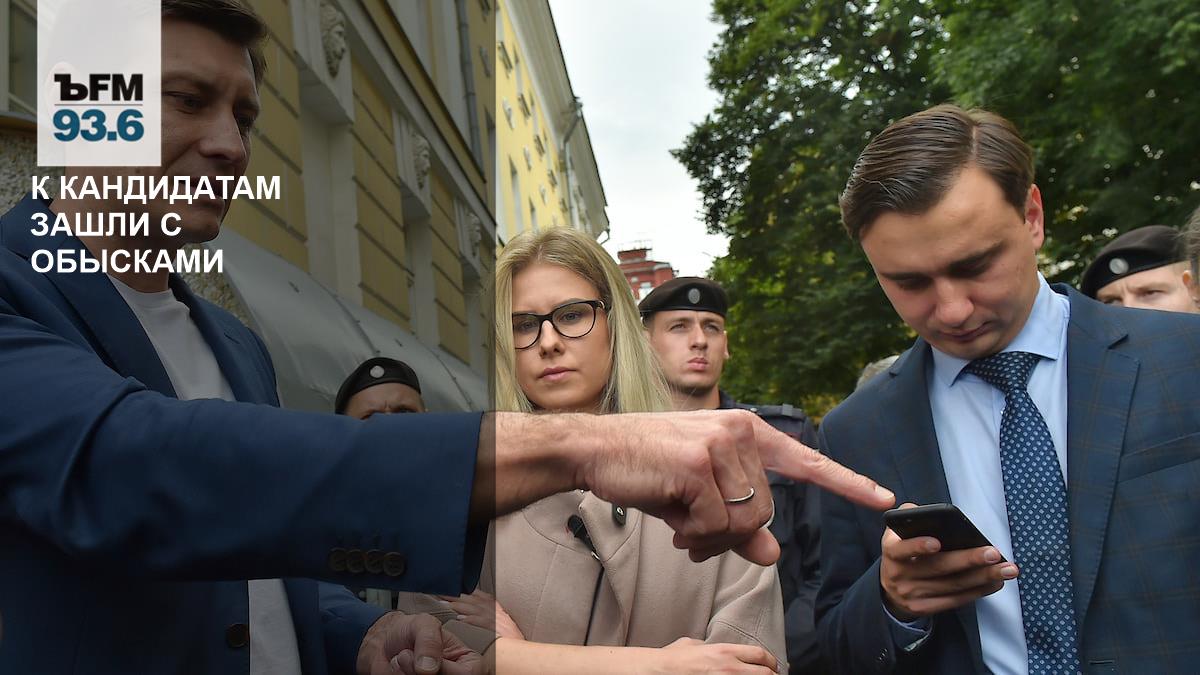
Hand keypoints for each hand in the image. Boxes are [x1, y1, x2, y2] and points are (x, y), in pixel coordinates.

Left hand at [357, 611, 482, 674]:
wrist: (384, 642)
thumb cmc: (408, 631)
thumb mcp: (423, 624)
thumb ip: (429, 641)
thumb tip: (430, 668)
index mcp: (465, 660)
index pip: (467, 673)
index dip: (447, 669)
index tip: (429, 659)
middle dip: (419, 669)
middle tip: (407, 654)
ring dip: (406, 671)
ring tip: (403, 659)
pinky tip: (398, 669)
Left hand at [437, 589, 524, 639]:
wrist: (521, 643)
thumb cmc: (508, 632)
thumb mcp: (496, 616)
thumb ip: (481, 611)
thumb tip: (462, 610)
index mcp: (491, 604)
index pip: (472, 593)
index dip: (457, 590)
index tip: (444, 587)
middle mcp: (491, 608)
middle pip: (469, 598)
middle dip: (453, 595)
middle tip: (437, 592)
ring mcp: (494, 617)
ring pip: (473, 607)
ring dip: (457, 605)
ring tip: (443, 604)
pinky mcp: (495, 627)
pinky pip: (482, 622)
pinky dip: (471, 619)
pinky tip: (461, 618)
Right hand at [581, 409, 894, 564]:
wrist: (594, 450)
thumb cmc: (647, 470)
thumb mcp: (698, 499)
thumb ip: (738, 523)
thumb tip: (771, 552)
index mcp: (745, 432)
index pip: (805, 460)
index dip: (847, 483)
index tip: (885, 499)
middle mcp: (740, 432)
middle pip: (765, 511)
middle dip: (730, 535)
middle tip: (692, 534)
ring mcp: (720, 445)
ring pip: (744, 521)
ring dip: (710, 538)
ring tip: (680, 524)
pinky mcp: (698, 463)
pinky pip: (715, 525)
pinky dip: (693, 535)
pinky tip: (670, 520)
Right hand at [652, 637, 778, 673]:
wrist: (661, 670)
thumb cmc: (674, 657)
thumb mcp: (695, 644)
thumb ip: (709, 645)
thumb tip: (712, 646)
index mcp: (725, 651)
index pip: (759, 654)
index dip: (771, 660)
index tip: (773, 664)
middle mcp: (729, 668)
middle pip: (765, 673)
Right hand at [880, 503, 1018, 619]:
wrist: (890, 589)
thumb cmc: (903, 553)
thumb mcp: (898, 535)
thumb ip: (909, 519)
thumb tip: (923, 511)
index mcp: (892, 552)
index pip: (903, 549)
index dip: (918, 546)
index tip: (937, 542)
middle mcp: (900, 575)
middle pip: (938, 568)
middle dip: (968, 560)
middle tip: (992, 553)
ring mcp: (912, 594)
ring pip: (953, 585)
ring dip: (983, 577)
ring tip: (1006, 569)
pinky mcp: (925, 609)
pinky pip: (955, 600)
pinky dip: (978, 591)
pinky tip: (995, 582)